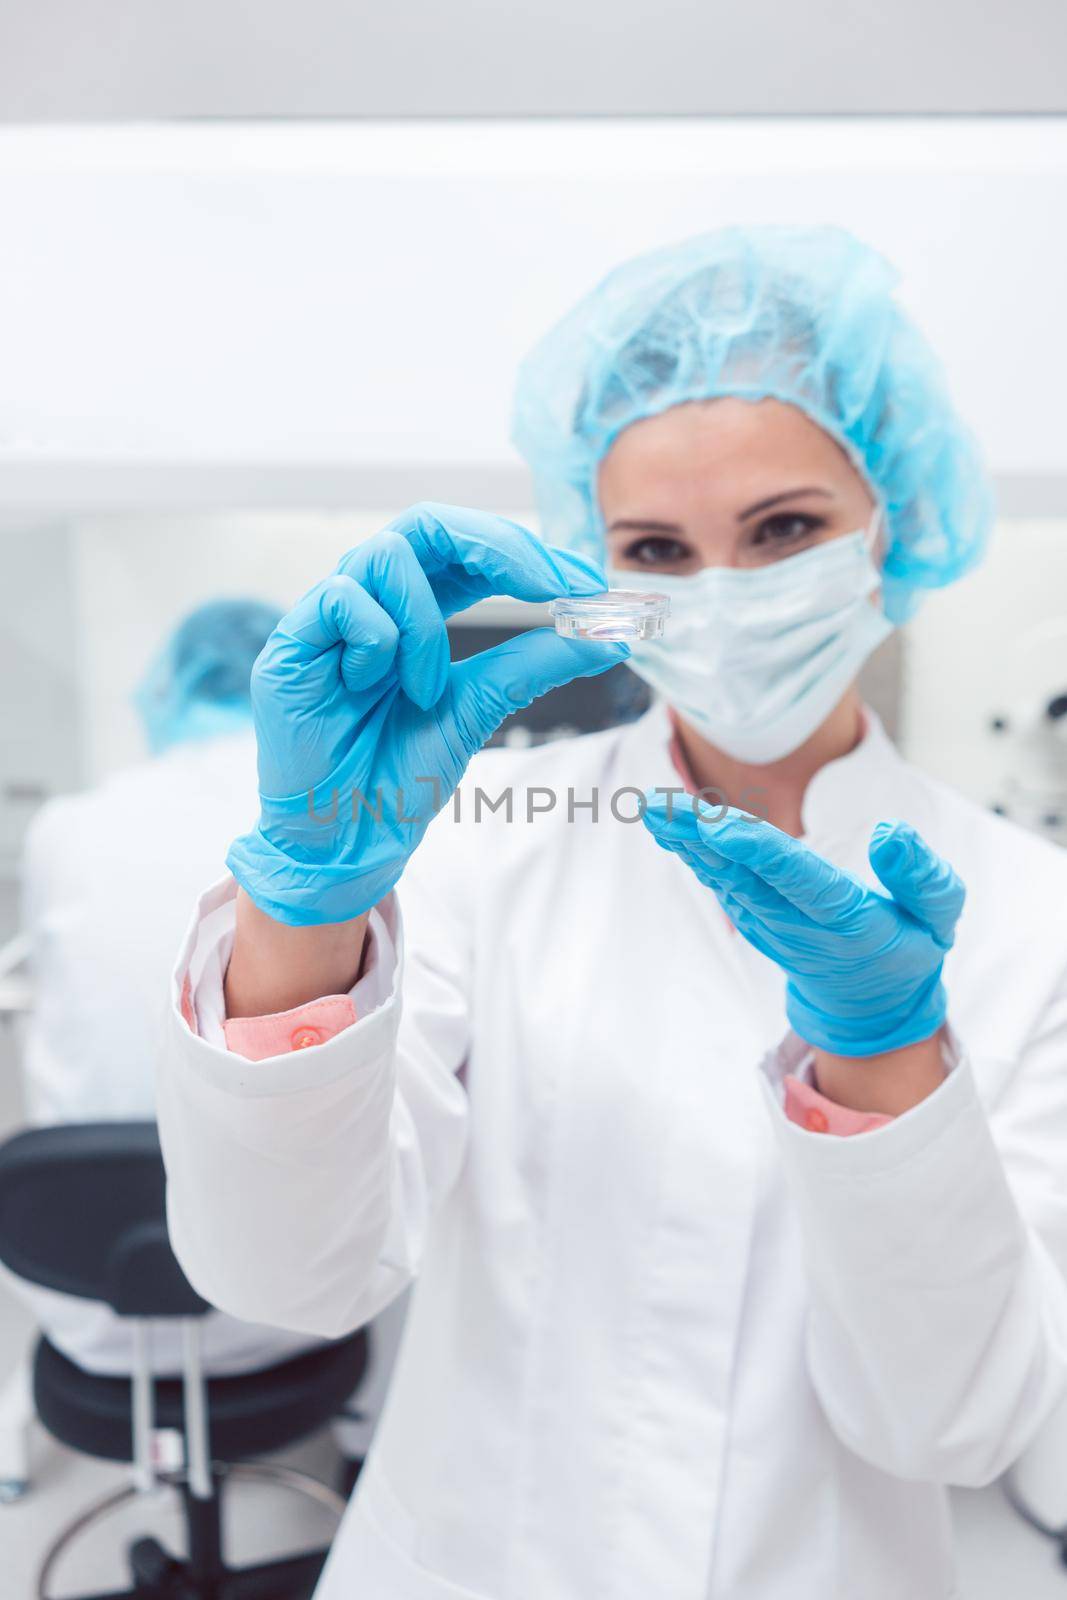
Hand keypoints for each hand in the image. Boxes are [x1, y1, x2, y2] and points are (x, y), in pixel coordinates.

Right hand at [227, 503, 626, 924]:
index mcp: (415, 610)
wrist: (348, 837)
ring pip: (387, 554)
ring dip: (426, 625)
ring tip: (424, 689)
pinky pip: (343, 597)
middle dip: (498, 547)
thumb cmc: (399, 775)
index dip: (527, 554)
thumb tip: (608, 635)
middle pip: (428, 523)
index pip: (469, 549)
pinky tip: (367, 684)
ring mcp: (328, 617)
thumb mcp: (480, 707)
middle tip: (552, 586)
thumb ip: (533, 664)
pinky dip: (375, 638)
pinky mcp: (292, 642)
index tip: (586, 585)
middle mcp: (372, 601)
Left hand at [642, 802, 964, 1057]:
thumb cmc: (908, 947)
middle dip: (700, 838)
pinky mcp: (753, 918)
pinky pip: (720, 880)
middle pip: (743, 875)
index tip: (718, 826)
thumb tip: (889, 833)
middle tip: (659, 804)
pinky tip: (666, 825)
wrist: (870, 1003)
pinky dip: (691, 852)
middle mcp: (798, 923)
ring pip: (723, 877)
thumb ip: (922, 877)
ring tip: (651, 806)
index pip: (798, 880)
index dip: (758, 852)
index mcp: (846, 920)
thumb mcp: (939, 918)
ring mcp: (769, 924)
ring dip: (685, 841)